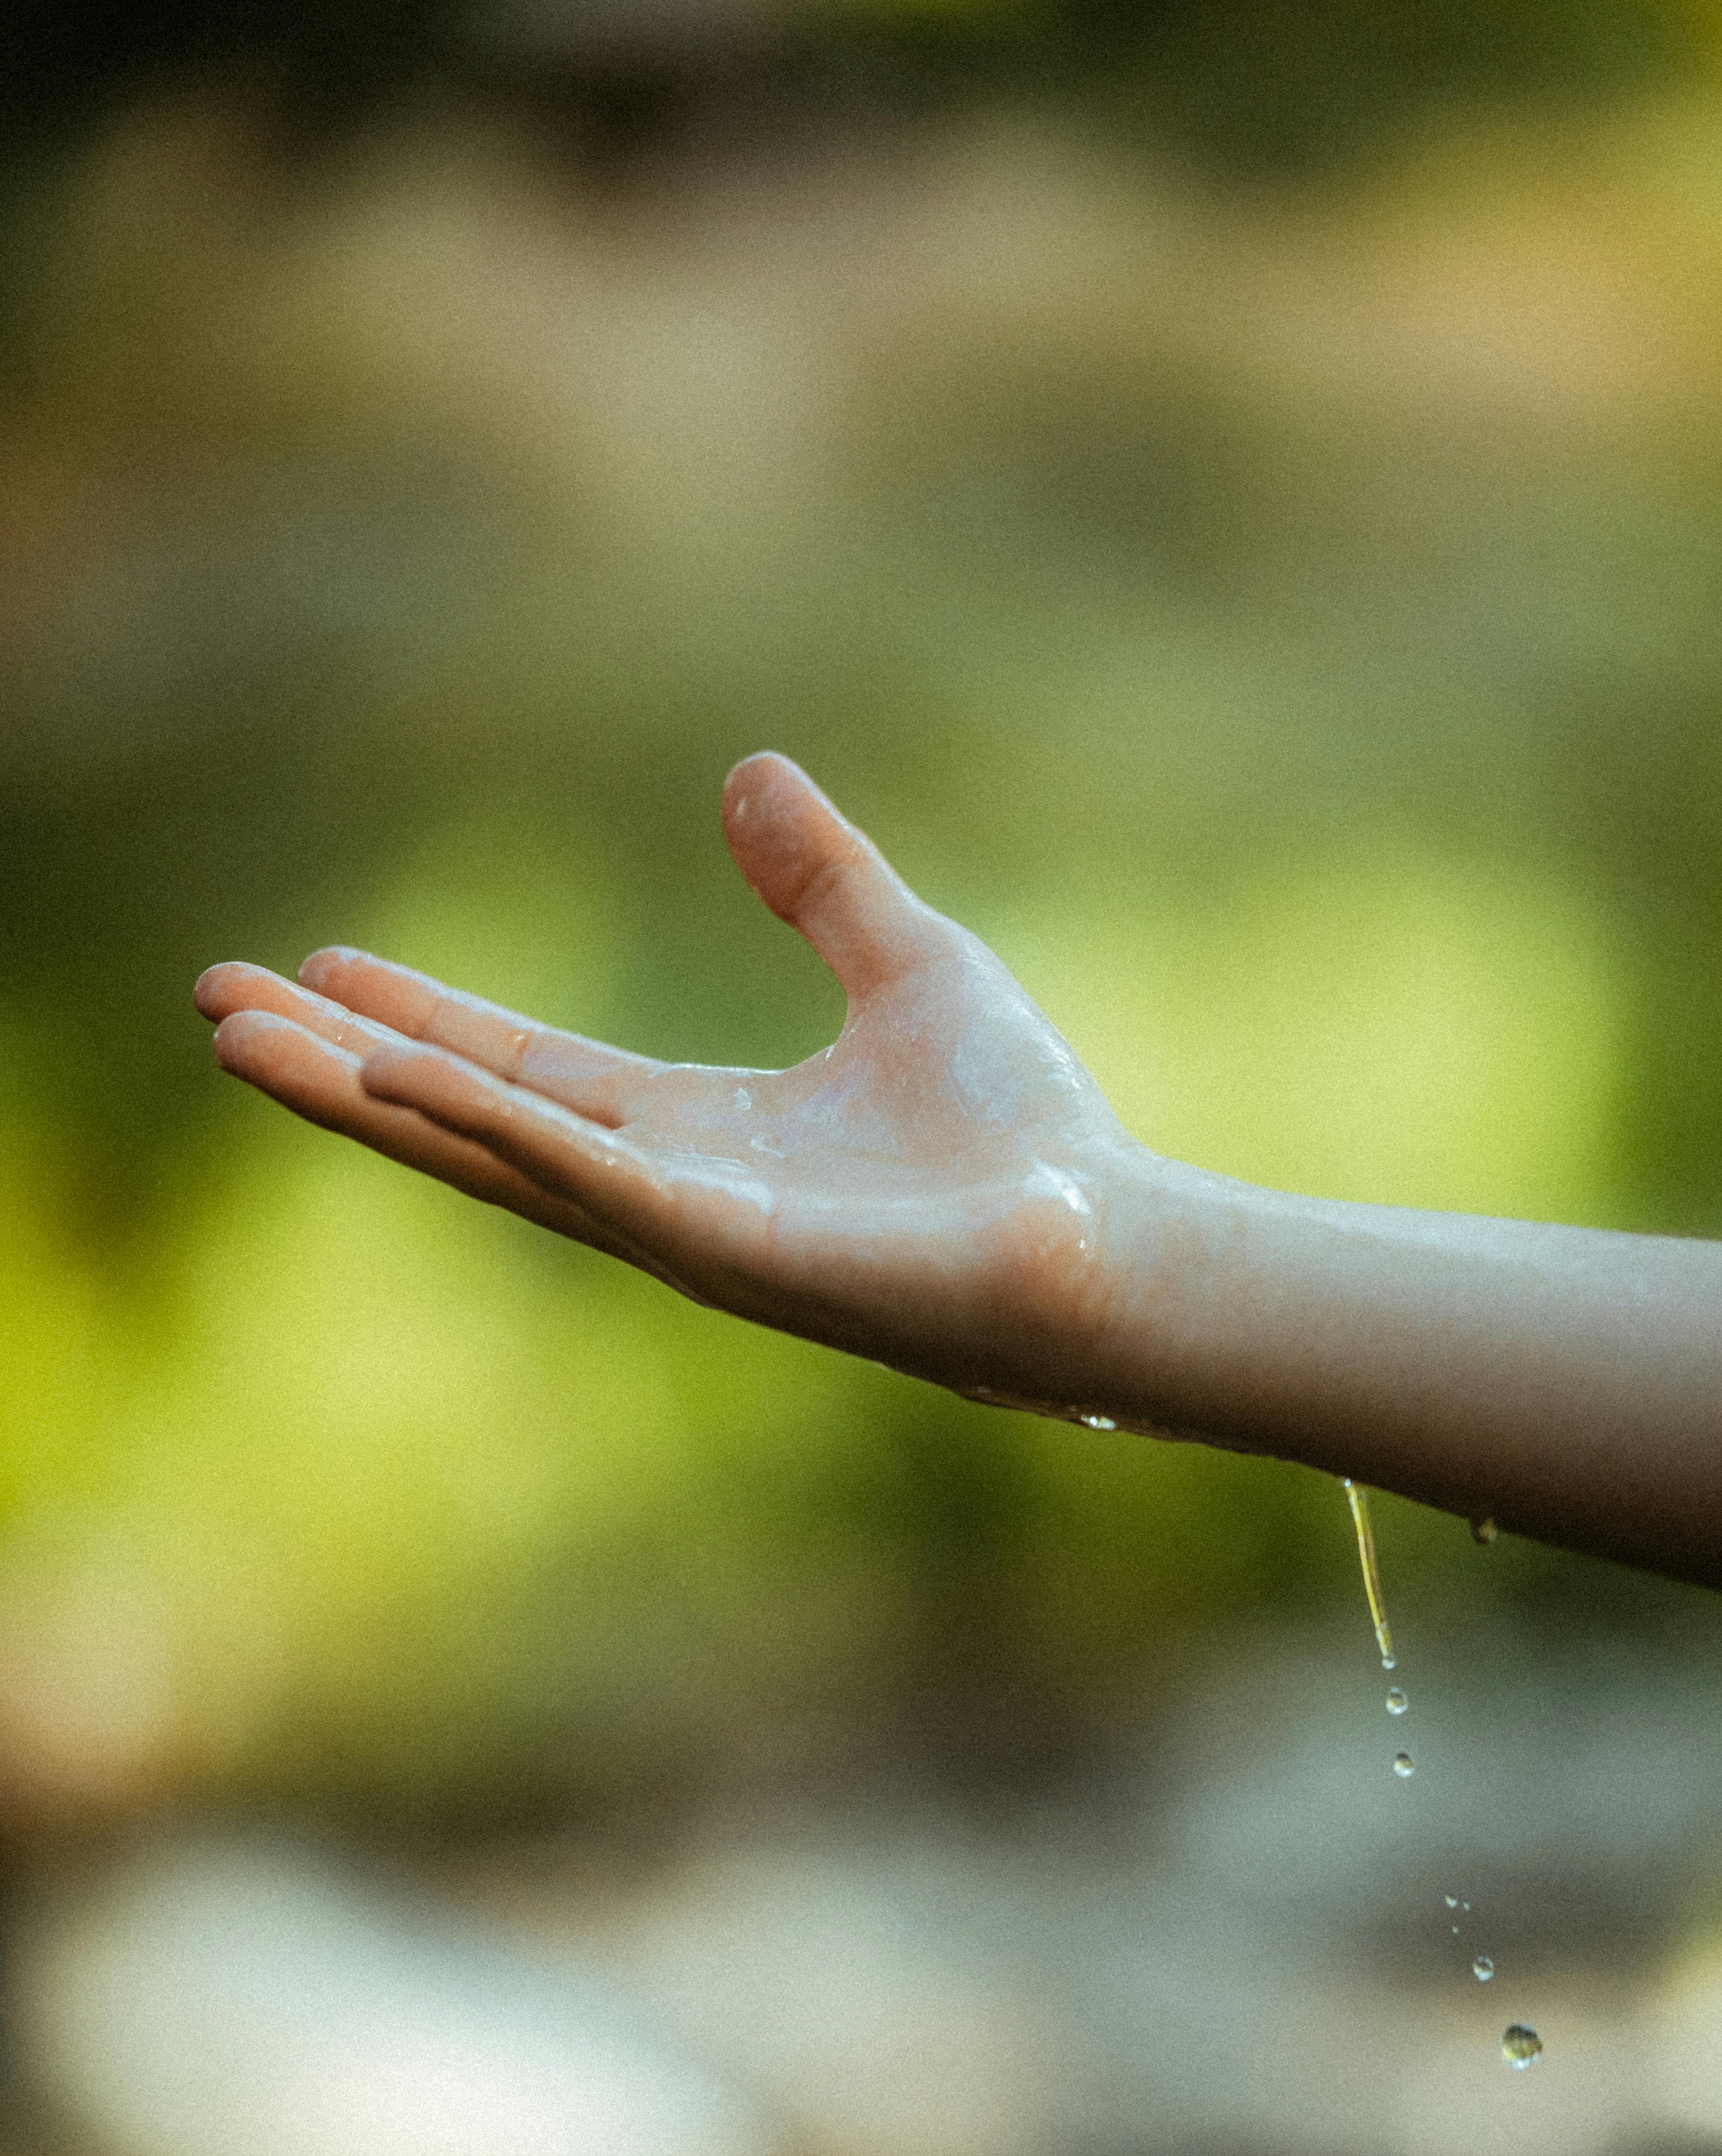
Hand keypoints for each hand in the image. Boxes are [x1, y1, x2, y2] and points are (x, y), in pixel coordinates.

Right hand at [194, 756, 1149, 1413]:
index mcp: (700, 1131)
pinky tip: (396, 1079)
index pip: (527, 1069)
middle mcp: (667, 1188)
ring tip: (242, 1037)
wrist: (1102, 1238)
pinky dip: (491, 1126)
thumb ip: (822, 882)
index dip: (423, 1020)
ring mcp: (683, 1229)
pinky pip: (585, 1178)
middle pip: (470, 1119)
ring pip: (490, 1154)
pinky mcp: (723, 1250)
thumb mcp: (906, 964)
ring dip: (363, 1096)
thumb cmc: (1020, 1130)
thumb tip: (748, 772)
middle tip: (218, 1006)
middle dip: (342, 1065)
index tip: (325, 970)